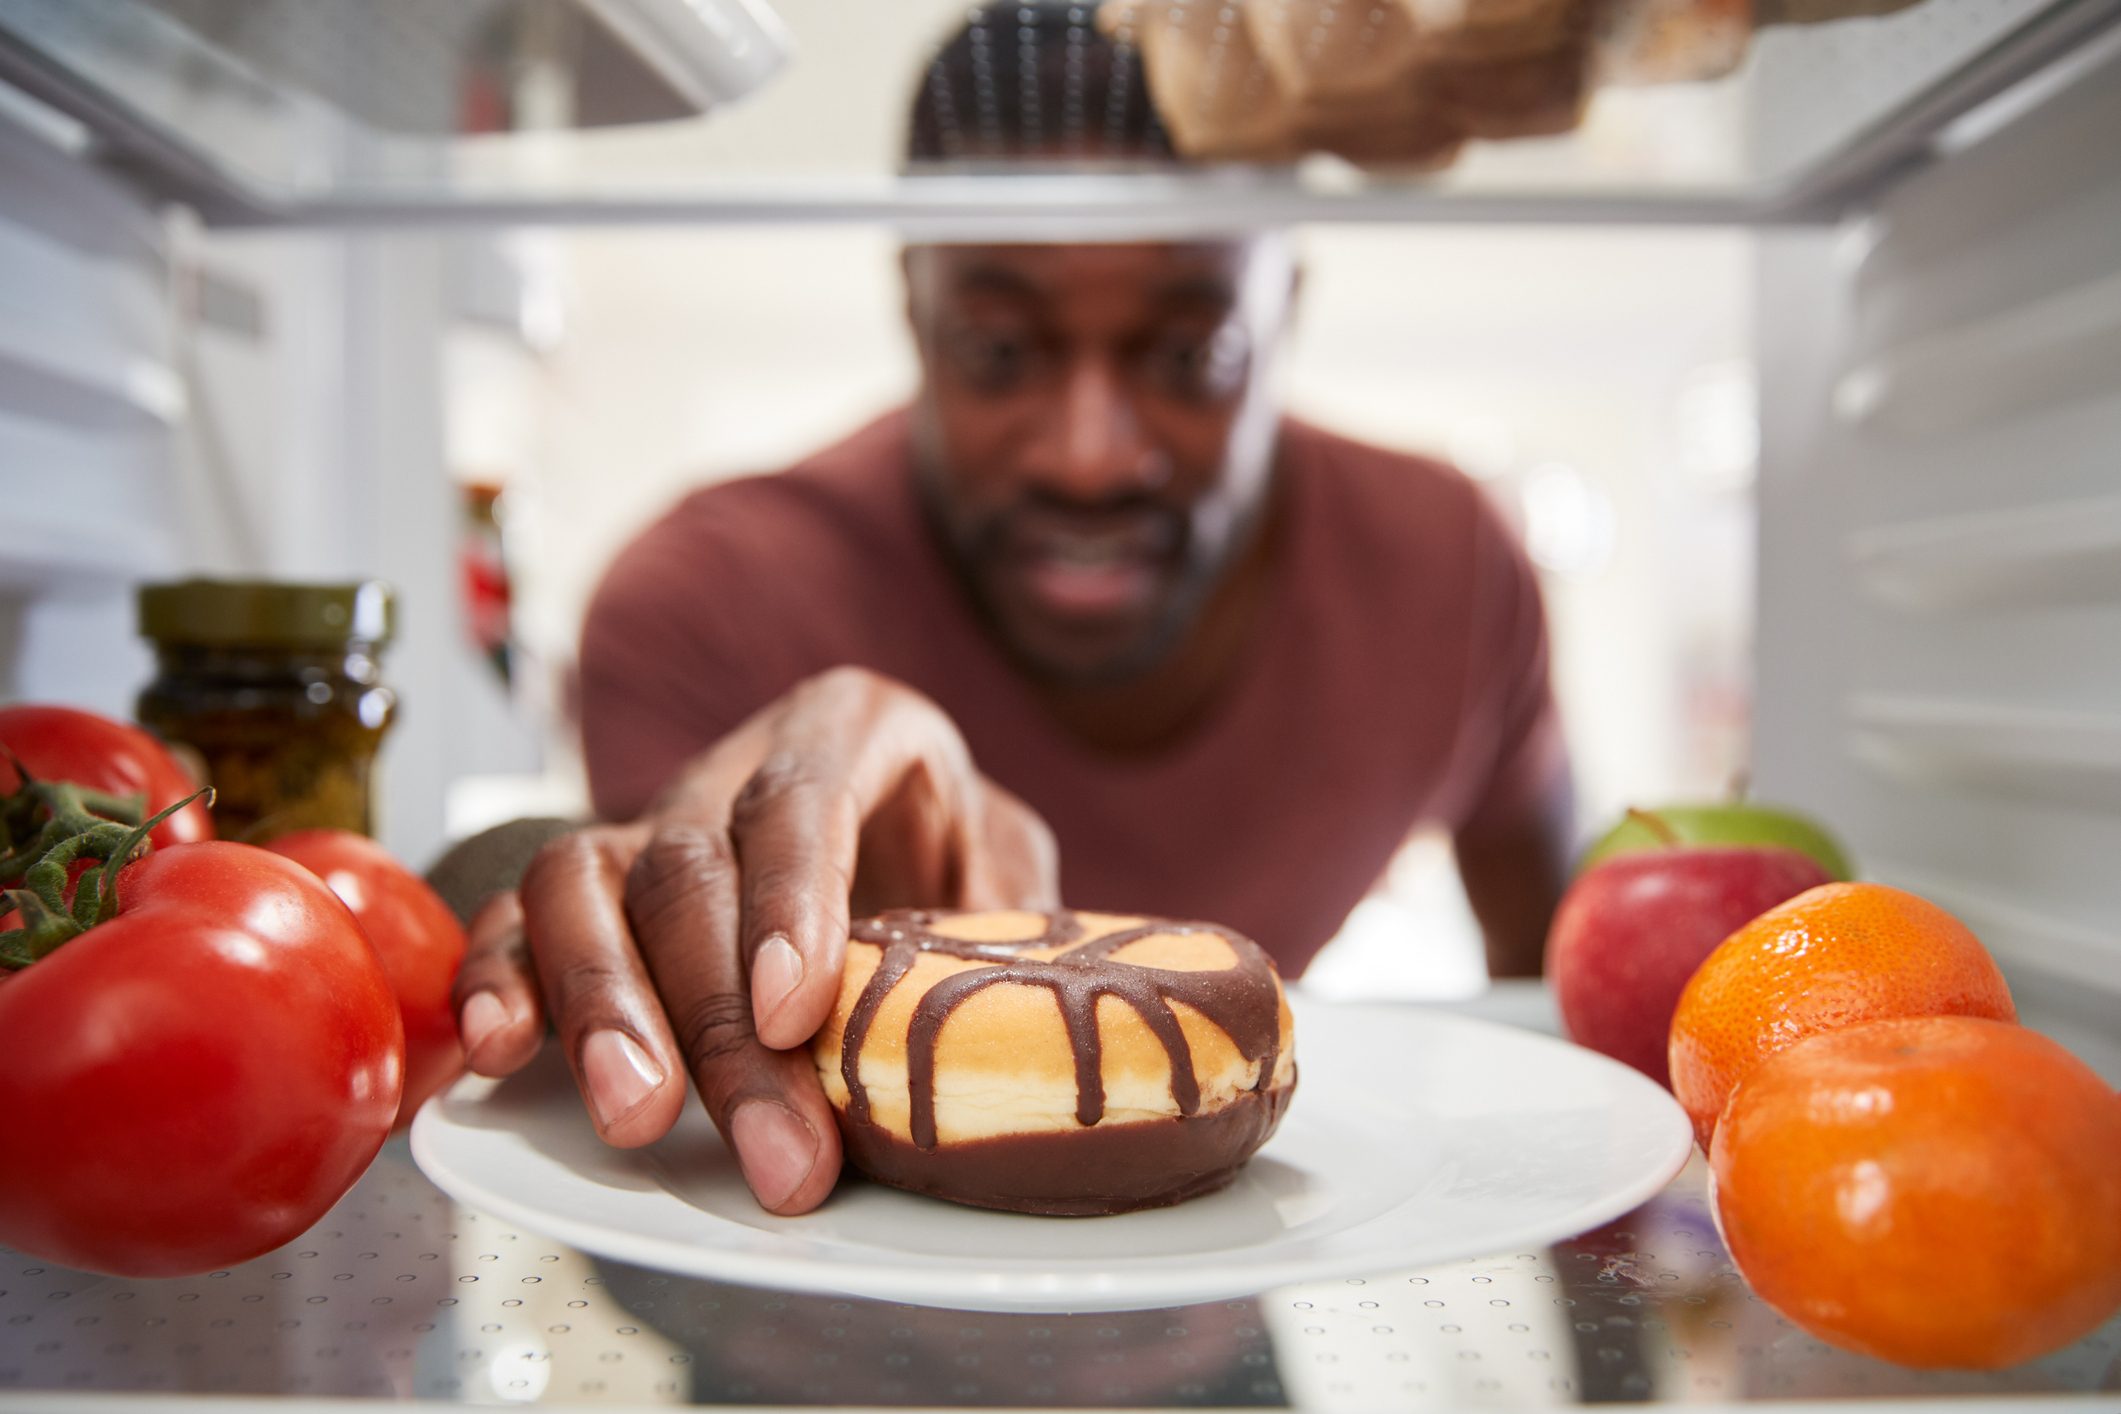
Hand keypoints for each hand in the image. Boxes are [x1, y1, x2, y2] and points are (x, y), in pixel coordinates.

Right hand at [450, 668, 1056, 1212]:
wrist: (899, 817)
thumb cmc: (952, 845)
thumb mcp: (1007, 860)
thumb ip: (1006, 919)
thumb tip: (1007, 1016)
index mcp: (853, 724)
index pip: (804, 798)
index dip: (793, 903)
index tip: (794, 1011)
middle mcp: (736, 762)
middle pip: (693, 872)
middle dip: (721, 1025)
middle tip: (774, 1153)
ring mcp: (650, 819)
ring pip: (585, 883)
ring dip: (604, 1007)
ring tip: (637, 1118)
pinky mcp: (590, 881)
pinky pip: (518, 914)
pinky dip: (499, 978)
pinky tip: (499, 1053)